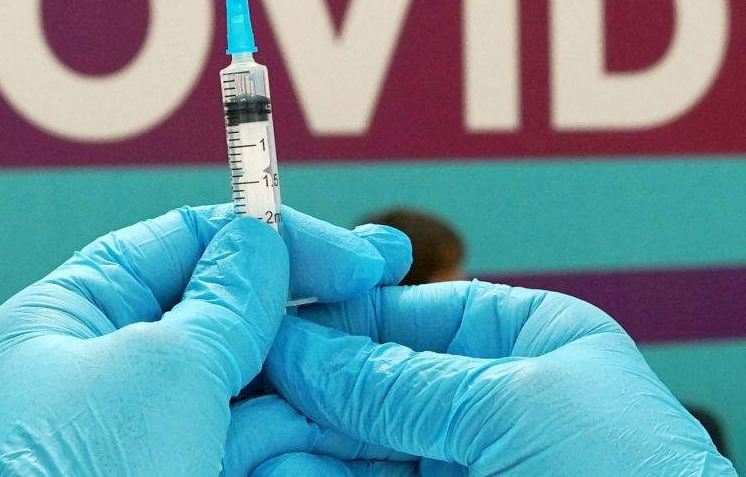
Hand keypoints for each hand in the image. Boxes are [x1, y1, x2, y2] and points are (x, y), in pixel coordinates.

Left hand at [0, 204, 409, 475]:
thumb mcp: (167, 365)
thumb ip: (227, 296)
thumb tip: (259, 239)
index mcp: (78, 313)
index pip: (184, 241)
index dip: (269, 237)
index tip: (350, 253)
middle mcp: (115, 362)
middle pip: (228, 307)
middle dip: (304, 301)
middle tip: (384, 280)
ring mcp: (159, 423)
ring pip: (256, 374)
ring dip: (318, 366)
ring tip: (380, 360)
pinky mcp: (193, 469)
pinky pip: (261, 434)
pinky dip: (305, 428)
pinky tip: (352, 426)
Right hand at [226, 281, 734, 475]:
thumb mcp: (514, 408)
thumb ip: (399, 381)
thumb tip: (303, 346)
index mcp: (525, 340)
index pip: (404, 312)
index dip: (335, 317)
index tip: (269, 323)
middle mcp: (486, 399)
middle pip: (370, 380)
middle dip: (308, 388)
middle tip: (246, 388)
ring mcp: (459, 463)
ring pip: (356, 442)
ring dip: (301, 438)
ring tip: (250, 435)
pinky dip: (317, 475)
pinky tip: (280, 470)